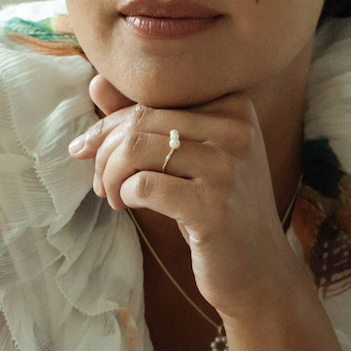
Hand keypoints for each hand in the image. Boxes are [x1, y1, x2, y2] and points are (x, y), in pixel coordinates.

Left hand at [67, 73, 299, 320]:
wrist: (259, 269)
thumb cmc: (217, 207)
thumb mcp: (188, 156)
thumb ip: (146, 118)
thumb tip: (97, 81)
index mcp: (234, 106)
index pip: (154, 97)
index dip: (112, 123)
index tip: (90, 149)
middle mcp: (236, 130)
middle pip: (140, 120)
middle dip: (104, 151)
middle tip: (100, 180)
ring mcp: (227, 169)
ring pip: (135, 149)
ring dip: (110, 174)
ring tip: (112, 195)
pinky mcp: (213, 208)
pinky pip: (144, 185)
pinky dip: (124, 194)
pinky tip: (127, 205)